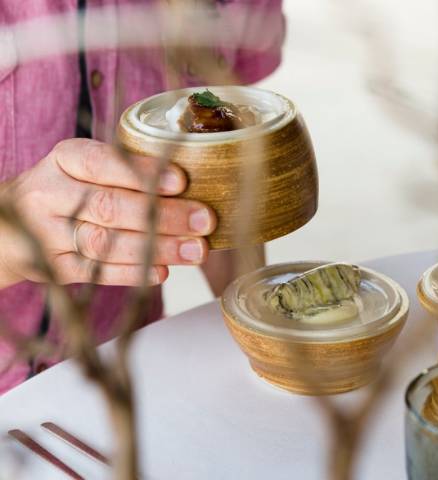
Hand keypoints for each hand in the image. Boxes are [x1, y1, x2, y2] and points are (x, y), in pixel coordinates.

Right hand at [0, 138, 215, 286]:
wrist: (10, 226)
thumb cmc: (70, 191)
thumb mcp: (88, 168)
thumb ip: (129, 172)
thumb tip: (195, 188)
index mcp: (65, 159)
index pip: (103, 162)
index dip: (142, 173)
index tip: (181, 181)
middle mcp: (49, 194)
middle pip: (109, 206)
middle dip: (164, 215)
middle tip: (204, 220)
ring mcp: (46, 233)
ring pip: (105, 243)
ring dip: (157, 248)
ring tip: (196, 250)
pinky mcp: (51, 267)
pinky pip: (95, 272)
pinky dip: (132, 273)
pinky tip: (163, 271)